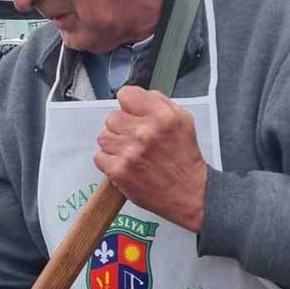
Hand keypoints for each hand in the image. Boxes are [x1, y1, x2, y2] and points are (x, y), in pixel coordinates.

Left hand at [94, 85, 207, 231]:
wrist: (190, 194)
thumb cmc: (184, 158)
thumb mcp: (183, 121)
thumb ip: (159, 103)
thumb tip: (134, 98)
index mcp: (163, 116)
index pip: (126, 95)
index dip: (128, 106)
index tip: (133, 115)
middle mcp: (146, 131)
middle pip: (111, 117)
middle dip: (121, 128)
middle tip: (134, 140)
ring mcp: (130, 152)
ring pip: (103, 136)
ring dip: (114, 145)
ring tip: (130, 153)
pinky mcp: (119, 171)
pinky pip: (99, 157)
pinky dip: (109, 162)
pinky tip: (125, 166)